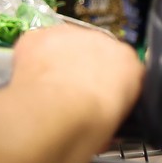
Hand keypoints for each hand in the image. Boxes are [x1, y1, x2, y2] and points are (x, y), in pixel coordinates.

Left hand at [12, 24, 143, 132]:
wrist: (57, 115)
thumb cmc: (90, 127)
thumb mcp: (115, 126)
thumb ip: (112, 111)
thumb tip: (101, 117)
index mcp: (130, 66)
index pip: (122, 68)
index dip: (107, 84)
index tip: (98, 99)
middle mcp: (104, 42)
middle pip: (94, 51)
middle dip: (84, 69)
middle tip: (71, 96)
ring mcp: (71, 35)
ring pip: (65, 44)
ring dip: (59, 62)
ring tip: (48, 90)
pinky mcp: (41, 34)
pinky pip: (38, 43)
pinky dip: (33, 58)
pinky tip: (31, 79)